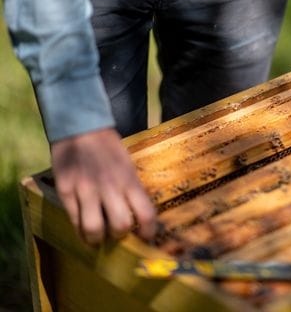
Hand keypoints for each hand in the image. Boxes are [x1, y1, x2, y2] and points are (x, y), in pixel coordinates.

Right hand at [51, 128, 156, 244]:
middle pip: (121, 226)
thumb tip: (138, 216)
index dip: (148, 232)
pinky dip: (80, 231)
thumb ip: (132, 189)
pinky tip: (83, 231)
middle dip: (121, 235)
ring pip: (94, 229)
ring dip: (98, 239)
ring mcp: (85, 190)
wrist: (80, 128)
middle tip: (118, 233)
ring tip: (98, 237)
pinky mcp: (66, 191)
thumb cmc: (108, 148)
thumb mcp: (128, 165)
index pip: (146, 214)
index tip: (146, 237)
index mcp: (129, 180)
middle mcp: (109, 187)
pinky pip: (74, 221)